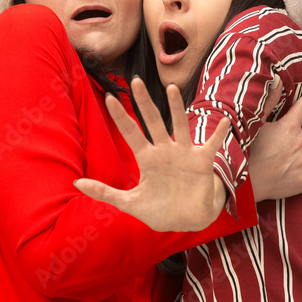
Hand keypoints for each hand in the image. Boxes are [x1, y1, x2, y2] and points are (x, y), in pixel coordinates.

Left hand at [73, 77, 230, 231]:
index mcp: (147, 159)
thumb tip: (77, 182)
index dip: (120, 116)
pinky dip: (219, 133)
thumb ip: (104, 192)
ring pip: (179, 125)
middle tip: (135, 80)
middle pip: (152, 121)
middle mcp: (165, 151)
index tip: (109, 98)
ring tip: (171, 88)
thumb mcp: (130, 203)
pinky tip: (224, 120)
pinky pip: (212, 145)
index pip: (130, 133)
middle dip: (144, 102)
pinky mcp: (202, 162)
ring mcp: (184, 154)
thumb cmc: (160, 210)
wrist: (187, 220)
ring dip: (176, 107)